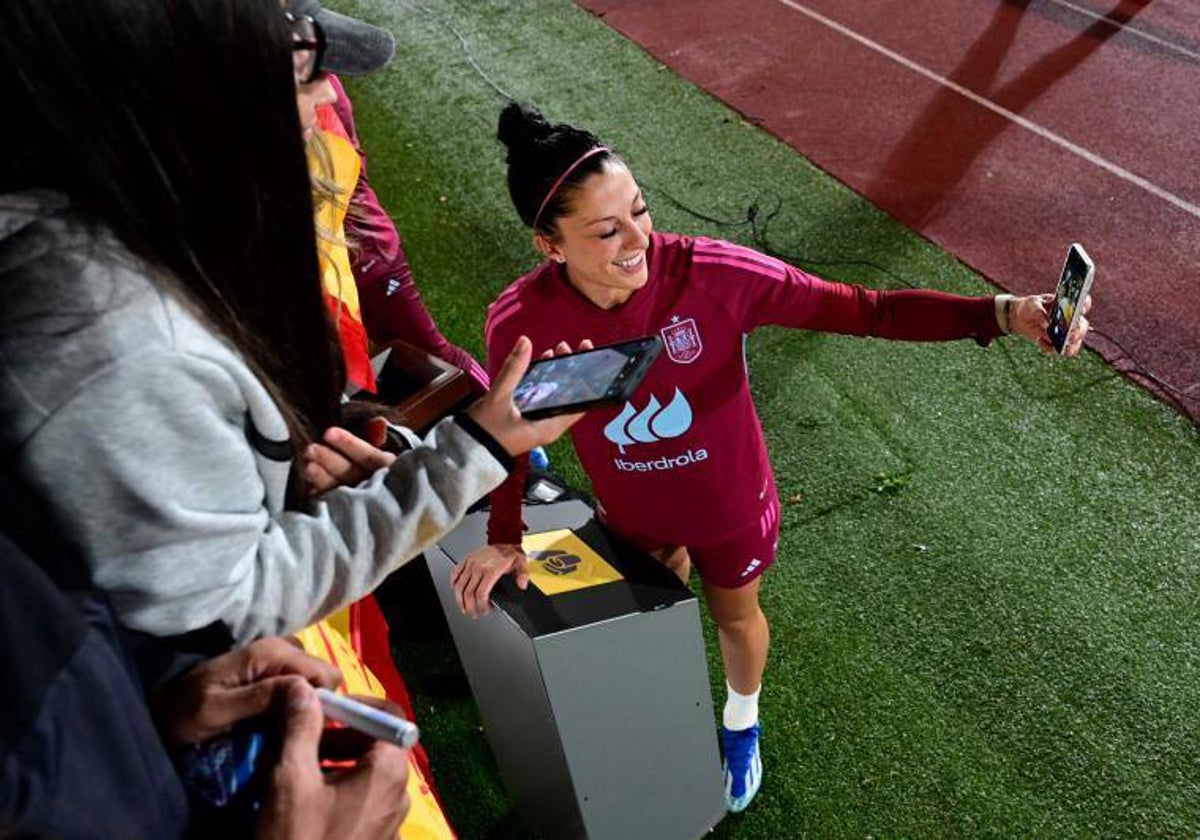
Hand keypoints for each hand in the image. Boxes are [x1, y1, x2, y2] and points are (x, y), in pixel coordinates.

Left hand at [152, 637, 340, 744]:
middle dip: (312, 704)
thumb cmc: (182, 711)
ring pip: (312, 683)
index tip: (302, 728)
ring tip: (276, 726)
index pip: (326, 674)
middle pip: (323, 677)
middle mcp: (280, 647)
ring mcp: (276, 657)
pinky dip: (291, 703)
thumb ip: (261, 698)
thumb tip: (305, 691)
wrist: (158, 704)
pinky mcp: (271, 669)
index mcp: (271, 653)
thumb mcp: (216, 710)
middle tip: (286, 729)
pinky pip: (298, 685)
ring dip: (301, 705)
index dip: (322, 702)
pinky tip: (271, 719)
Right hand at [255, 680, 410, 839]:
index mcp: (389, 771)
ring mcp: (390, 823)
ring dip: (336, 763)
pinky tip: (306, 803)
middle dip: (340, 735)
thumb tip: (304, 688)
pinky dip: (339, 792)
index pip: (388, 715)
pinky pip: (364, 803)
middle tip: (301, 739)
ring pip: (368, 774)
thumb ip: (301, 727)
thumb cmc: (295, 838)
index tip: (319, 710)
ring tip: (298, 771)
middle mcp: (399, 795)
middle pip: (378, 744)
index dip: (354, 705)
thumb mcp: (290, 777)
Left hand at [303, 424, 396, 496]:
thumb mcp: (376, 446)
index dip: (350, 444)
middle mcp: (378, 485)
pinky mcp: (349, 512)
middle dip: (330, 460)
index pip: (369, 457)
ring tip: (308, 467)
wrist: (380, 489)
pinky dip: (322, 496)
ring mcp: (363, 501)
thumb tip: (379, 422)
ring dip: (323, 479)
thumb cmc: (373, 462)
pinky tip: (310, 488)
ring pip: (342, 490)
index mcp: (388, 467)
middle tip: (310, 449)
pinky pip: (334, 504)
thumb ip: (376, 434)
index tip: (329, 433)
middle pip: (353, 474)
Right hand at [450, 543, 528, 616]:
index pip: (481, 594)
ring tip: (464, 607)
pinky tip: (456, 590)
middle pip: (468, 593)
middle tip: (473, 613)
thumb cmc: (510, 553)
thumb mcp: (521, 563)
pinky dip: (453, 583)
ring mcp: (470, 563)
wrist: (504, 540)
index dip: (481, 606)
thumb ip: (523, 575)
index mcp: (491, 570)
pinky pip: (455, 573)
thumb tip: (522, 585)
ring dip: (460, 600)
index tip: (484, 610)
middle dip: (470, 607)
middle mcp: (478, 567)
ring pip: (459, 586)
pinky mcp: (466, 560)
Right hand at [466, 336, 591, 456]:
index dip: (588, 378)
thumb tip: (525, 342)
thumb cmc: (483, 432)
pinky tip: (542, 364)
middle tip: (569, 348)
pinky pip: (543, 398)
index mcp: (549, 427)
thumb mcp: (498, 398)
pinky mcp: (529, 419)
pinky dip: (544, 381)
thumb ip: (513, 370)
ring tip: (556, 351)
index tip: (588, 355)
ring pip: (556, 395)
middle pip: (569, 395)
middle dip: (570, 370)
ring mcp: (539, 423)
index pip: (580, 402)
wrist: (465, 452)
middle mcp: (548, 427)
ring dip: (557, 373)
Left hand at [1009, 293, 1091, 355]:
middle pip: (1083, 326)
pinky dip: (1051, 349)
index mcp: (1069, 304)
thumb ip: (1039, 312)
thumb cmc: (1030, 307)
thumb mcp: (1032, 305)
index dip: (1085, 305)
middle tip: (1069, 334)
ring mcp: (1067, 332)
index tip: (1080, 309)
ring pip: (1076, 341)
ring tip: (1056, 344)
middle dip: (1078, 331)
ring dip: (1068, 344)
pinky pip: (1063, 351)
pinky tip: (1039, 341)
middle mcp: (1072, 319)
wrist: (1021, 318)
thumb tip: (1048, 324)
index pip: (1084, 303)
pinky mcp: (1059, 343)